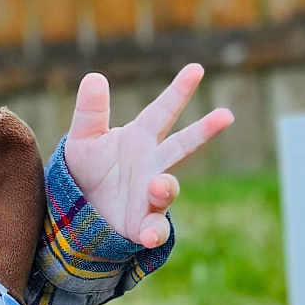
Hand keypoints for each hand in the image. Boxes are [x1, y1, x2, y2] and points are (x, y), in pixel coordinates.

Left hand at [63, 64, 232, 250]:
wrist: (78, 209)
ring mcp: (150, 195)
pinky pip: (154, 229)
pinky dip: (154, 233)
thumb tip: (94, 76)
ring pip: (168, 189)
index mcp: (140, 138)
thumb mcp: (82, 138)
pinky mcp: (141, 224)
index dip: (179, 90)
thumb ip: (91, 111)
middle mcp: (152, 164)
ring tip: (158, 184)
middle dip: (204, 131)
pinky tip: (148, 235)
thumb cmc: (85, 169)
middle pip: (182, 145)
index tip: (196, 68)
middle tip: (226, 115)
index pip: (163, 110)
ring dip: (166, 187)